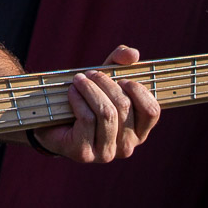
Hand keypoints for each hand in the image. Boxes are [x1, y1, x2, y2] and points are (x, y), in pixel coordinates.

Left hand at [35, 45, 159, 162]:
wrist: (55, 125)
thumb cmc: (88, 101)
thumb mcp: (106, 78)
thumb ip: (120, 63)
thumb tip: (132, 54)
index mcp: (139, 131)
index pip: (152, 111)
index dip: (138, 90)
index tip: (122, 79)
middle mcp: (127, 146)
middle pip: (124, 107)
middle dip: (106, 83)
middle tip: (91, 73)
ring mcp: (106, 153)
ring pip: (106, 113)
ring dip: (90, 90)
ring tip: (79, 80)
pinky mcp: (84, 153)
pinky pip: (87, 120)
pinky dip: (78, 100)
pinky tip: (71, 92)